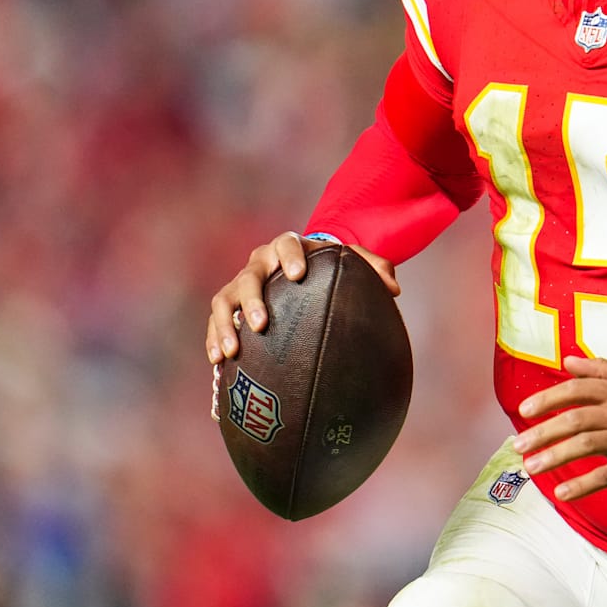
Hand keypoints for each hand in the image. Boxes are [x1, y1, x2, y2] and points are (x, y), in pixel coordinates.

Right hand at [205, 232, 397, 364]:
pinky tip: (219, 363)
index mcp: (289, 247)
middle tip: (262, 323)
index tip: (298, 274)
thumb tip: (393, 288)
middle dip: (252, 299)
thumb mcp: (352, 262)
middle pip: (249, 276)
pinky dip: (213, 340)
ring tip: (232, 351)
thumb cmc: (329, 269)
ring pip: (223, 301)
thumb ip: (375, 268)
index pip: (286, 243)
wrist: (302, 272)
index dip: (290, 255)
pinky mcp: (227, 308)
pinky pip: (215, 323)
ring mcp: (240, 285)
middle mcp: (259, 264)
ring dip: (224, 325)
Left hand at [513, 357, 606, 501]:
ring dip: (554, 457)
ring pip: (585, 445)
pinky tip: (562, 493)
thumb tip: (567, 361)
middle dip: (542, 432)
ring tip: (531, 468)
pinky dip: (583, 485)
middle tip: (517, 446)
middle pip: (574, 419)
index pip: (576, 390)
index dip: (547, 399)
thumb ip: (601, 369)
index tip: (524, 411)